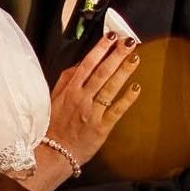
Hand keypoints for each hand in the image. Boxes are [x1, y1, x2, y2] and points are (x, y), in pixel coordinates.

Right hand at [47, 33, 141, 164]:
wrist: (52, 154)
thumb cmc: (53, 126)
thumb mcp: (54, 99)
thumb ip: (66, 80)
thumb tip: (81, 64)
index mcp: (69, 90)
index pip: (86, 65)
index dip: (99, 50)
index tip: (110, 37)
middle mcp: (81, 99)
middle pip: (101, 72)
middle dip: (116, 55)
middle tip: (129, 41)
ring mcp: (92, 112)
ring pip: (110, 87)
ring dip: (123, 71)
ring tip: (135, 57)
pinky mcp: (101, 127)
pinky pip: (116, 110)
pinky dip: (126, 99)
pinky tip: (136, 88)